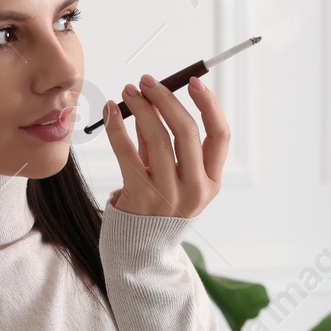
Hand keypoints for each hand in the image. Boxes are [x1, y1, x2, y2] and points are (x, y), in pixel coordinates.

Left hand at [102, 73, 228, 217]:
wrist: (142, 249)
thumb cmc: (161, 205)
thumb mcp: (177, 178)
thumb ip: (169, 141)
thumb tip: (156, 98)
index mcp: (212, 182)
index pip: (220, 135)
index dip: (208, 104)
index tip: (193, 82)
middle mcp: (195, 189)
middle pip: (186, 131)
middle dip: (166, 98)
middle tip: (148, 81)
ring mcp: (168, 195)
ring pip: (156, 137)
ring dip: (140, 106)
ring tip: (129, 91)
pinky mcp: (139, 196)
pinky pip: (126, 152)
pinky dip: (116, 126)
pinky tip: (110, 110)